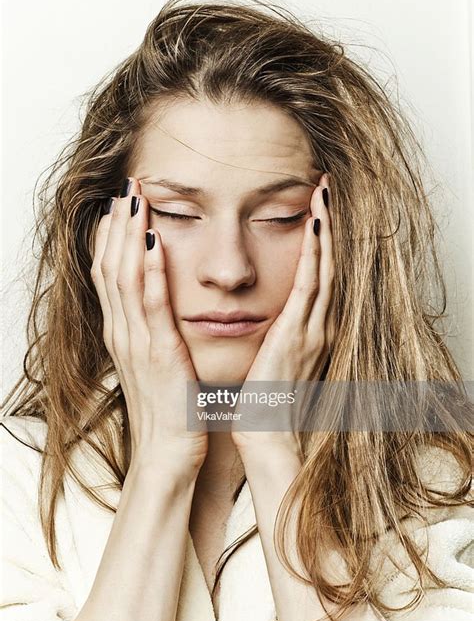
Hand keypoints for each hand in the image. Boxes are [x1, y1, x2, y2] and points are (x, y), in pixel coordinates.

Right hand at [91, 177, 207, 474]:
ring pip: (125, 277)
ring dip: (130, 234)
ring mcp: (136, 342)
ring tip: (135, 198)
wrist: (168, 454)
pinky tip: (155, 241)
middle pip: (111, 266)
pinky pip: (151, 304)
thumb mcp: (156, 364)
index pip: (110, 274)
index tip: (119, 204)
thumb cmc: (168, 410)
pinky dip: (150, 270)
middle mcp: (123, 332)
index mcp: (123, 334)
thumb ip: (152, 334)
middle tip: (125, 186)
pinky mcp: (158, 353)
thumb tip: (159, 309)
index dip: (112, 236)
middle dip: (117, 224)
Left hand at [231, 173, 334, 454]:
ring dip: (325, 229)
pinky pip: (309, 286)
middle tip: (325, 187)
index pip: (317, 273)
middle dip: (327, 223)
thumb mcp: (274, 358)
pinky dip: (315, 255)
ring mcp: (312, 328)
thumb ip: (278, 333)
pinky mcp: (299, 333)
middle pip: (327, 263)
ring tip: (323, 194)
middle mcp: (317, 324)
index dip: (320, 239)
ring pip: (323, 267)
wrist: (267, 433)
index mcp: (309, 328)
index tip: (316, 207)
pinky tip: (315, 227)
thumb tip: (269, 316)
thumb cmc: (265, 400)